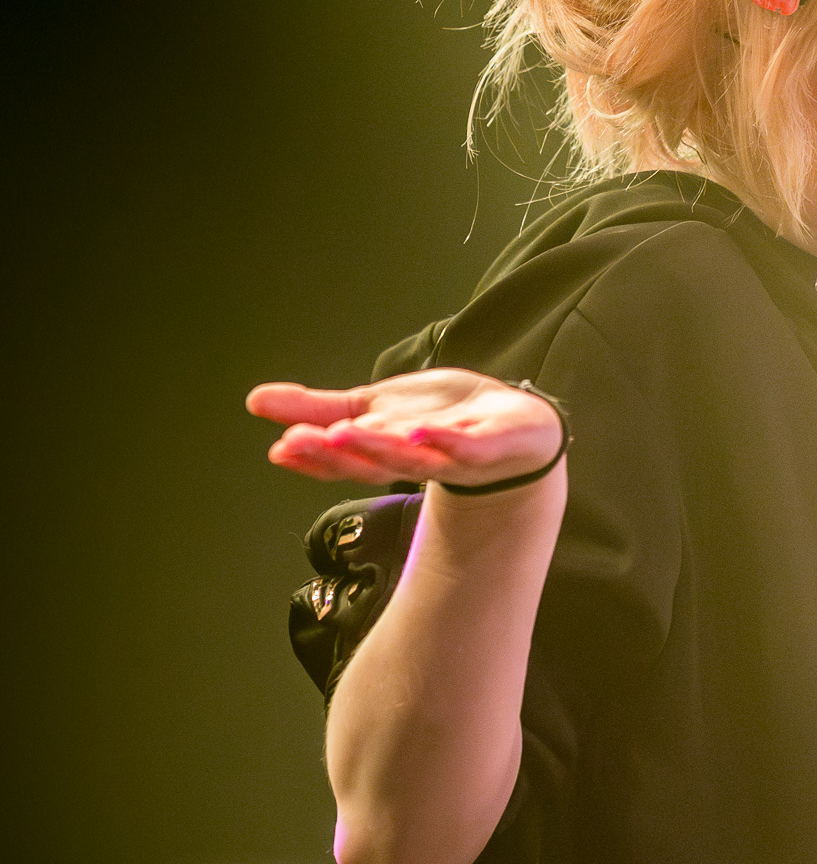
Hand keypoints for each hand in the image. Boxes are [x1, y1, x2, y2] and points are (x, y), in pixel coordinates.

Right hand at [246, 369, 560, 488]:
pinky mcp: (491, 443)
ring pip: (414, 458)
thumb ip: (318, 409)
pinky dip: (446, 442)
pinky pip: (467, 447)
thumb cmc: (440, 421)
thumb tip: (255, 402)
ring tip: (346, 433)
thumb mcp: (372, 408)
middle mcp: (415, 461)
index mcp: (383, 453)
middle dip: (336, 453)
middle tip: (301, 439)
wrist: (514, 427)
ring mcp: (454, 455)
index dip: (312, 458)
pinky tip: (421, 431)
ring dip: (380, 447)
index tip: (281, 448)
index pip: (342, 460)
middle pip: (372, 461)